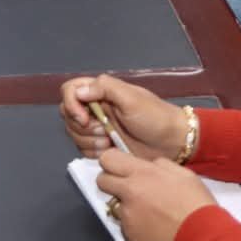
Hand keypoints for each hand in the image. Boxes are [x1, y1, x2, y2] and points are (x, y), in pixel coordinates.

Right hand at [60, 74, 186, 159]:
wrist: (173, 143)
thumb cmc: (155, 117)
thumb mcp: (131, 98)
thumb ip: (105, 89)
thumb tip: (79, 91)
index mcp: (101, 91)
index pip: (70, 90)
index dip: (71, 103)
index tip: (84, 118)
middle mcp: (96, 108)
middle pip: (68, 114)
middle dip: (82, 126)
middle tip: (104, 131)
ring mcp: (98, 127)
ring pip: (74, 133)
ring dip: (88, 140)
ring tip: (109, 142)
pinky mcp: (102, 146)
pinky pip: (83, 149)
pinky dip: (93, 151)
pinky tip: (110, 150)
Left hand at [95, 148, 217, 240]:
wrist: (203, 236)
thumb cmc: (196, 205)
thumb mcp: (182, 173)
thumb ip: (159, 164)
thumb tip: (148, 165)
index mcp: (142, 173)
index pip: (107, 159)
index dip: (112, 162)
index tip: (118, 166)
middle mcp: (130, 193)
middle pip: (102, 181)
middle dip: (112, 182)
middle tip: (128, 187)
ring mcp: (128, 216)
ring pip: (114, 205)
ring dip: (126, 206)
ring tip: (148, 211)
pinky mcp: (129, 236)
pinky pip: (124, 226)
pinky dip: (134, 225)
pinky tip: (152, 226)